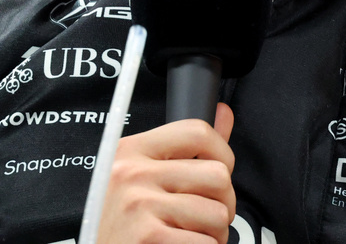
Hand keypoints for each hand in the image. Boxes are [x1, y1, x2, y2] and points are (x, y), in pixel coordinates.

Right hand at [97, 103, 236, 243]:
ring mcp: (140, 205)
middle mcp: (133, 174)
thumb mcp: (142, 176)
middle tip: (202, 215)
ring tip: (188, 233)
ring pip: (218, 214)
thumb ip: (186, 148)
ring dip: (214, 233)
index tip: (219, 170)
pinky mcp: (149, 237)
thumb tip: (221, 114)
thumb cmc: (122, 223)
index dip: (223, 153)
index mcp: (131, 150)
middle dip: (221, 203)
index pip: (196, 131)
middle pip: (217, 176)